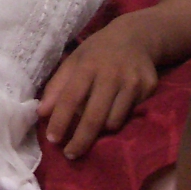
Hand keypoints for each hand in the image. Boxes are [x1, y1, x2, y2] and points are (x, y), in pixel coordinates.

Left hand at [38, 15, 159, 159]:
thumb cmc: (98, 52)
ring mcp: (132, 82)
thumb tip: (42, 112)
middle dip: (80, 140)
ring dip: (101, 130)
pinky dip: (119, 118)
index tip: (52, 140)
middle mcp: (111, 74)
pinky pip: (130, 116)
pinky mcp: (149, 89)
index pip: (70, 98)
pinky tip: (115, 109)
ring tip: (94, 126)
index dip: (60, 121)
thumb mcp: (74, 60)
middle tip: (70, 154)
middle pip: (94, 117)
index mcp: (88, 65)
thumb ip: (57, 86)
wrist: (136, 36)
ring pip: (114, 122)